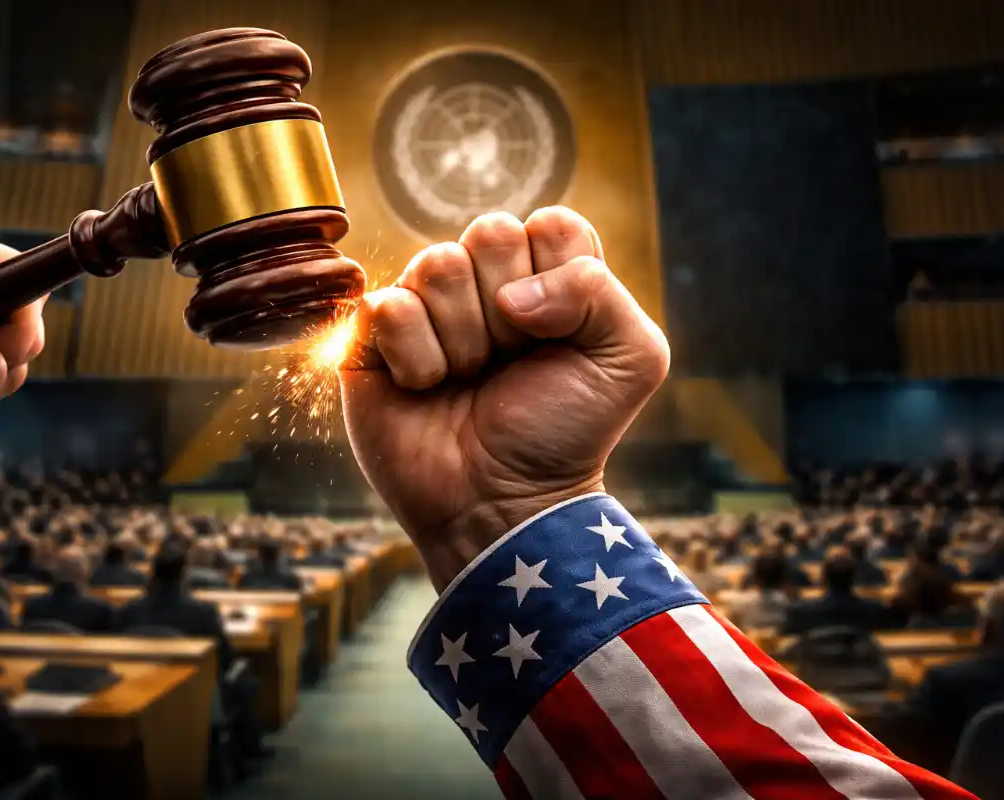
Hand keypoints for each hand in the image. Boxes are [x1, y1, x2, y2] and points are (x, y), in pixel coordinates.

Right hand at [340, 208, 669, 589]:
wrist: (503, 503)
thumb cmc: (564, 433)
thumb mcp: (630, 360)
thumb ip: (599, 291)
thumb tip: (513, 293)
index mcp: (546, 275)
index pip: (552, 224)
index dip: (558, 280)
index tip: (559, 337)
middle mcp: (484, 282)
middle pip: (491, 233)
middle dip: (510, 311)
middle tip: (511, 363)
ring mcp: (427, 306)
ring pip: (439, 265)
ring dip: (464, 341)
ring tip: (469, 380)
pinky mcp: (373, 336)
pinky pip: (389, 307)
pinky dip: (416, 360)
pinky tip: (425, 389)